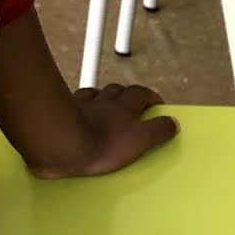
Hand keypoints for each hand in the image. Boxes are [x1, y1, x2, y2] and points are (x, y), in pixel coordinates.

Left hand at [25, 84, 178, 179]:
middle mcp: (105, 102)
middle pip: (119, 90)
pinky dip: (80, 102)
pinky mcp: (63, 112)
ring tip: (108, 104)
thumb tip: (173, 123)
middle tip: (133, 103)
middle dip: (128, 94)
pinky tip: (80, 107)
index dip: (151, 96)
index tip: (156, 104)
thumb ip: (158, 131)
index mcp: (125, 107)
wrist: (60, 143)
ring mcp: (83, 105)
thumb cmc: (101, 144)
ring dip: (105, 96)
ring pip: (97, 93)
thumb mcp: (140, 140)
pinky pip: (74, 101)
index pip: (142, 93)